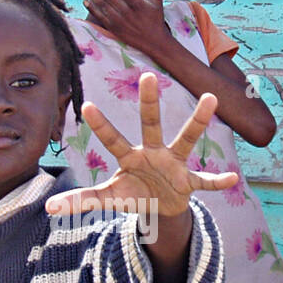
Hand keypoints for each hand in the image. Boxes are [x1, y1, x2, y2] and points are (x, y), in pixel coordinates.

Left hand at [46, 72, 237, 219]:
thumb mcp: (109, 198)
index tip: (86, 105)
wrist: (161, 207)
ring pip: (186, 140)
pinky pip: (206, 181)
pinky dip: (219, 182)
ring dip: (197, 122)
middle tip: (147, 75)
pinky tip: (233, 179)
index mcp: (130, 157)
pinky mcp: (189, 182)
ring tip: (210, 98)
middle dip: (149, 103)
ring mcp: (174, 165)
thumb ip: (81, 201)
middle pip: (150, 125)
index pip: (112, 139)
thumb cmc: (133, 194)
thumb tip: (48, 207)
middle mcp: (153, 153)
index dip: (100, 125)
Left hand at [82, 0, 168, 52]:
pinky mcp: (114, 29)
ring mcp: (119, 21)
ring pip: (102, 5)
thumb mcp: (157, 4)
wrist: (154, 42)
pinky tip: (85, 1)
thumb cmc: (155, 21)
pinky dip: (92, 9)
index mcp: (136, 3)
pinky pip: (101, 18)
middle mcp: (126, 12)